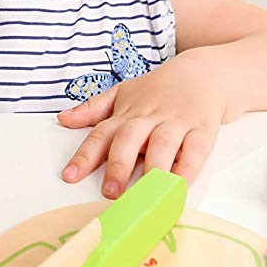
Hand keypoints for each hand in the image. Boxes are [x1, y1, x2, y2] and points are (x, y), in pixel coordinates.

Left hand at [55, 53, 224, 197]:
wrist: (204, 73)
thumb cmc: (159, 89)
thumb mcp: (123, 92)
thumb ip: (94, 108)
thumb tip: (63, 119)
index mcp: (127, 113)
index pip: (101, 134)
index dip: (85, 155)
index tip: (70, 176)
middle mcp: (149, 117)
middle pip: (130, 140)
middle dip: (119, 165)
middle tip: (110, 191)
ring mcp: (177, 123)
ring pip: (163, 145)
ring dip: (154, 169)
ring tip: (146, 193)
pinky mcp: (202, 130)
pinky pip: (195, 150)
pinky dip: (188, 168)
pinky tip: (180, 186)